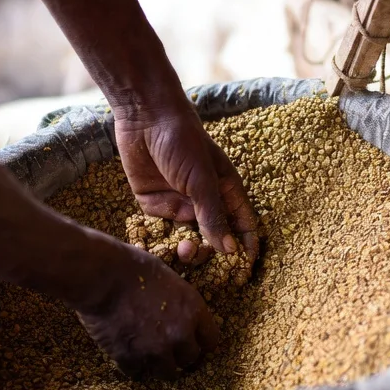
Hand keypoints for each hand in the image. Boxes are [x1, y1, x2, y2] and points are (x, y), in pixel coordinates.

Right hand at [75, 239, 219, 378]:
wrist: (103, 276)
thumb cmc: (134, 267)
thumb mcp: (170, 279)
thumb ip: (179, 303)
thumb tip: (179, 313)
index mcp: (193, 311)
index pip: (210, 340)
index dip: (200, 342)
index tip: (192, 343)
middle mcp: (179, 334)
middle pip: (189, 359)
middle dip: (179, 355)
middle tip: (166, 349)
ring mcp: (155, 350)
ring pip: (166, 373)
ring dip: (158, 365)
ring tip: (147, 355)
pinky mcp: (130, 358)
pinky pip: (136, 372)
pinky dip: (131, 364)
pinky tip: (125, 353)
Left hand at [113, 98, 259, 263]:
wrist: (143, 118)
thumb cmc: (183, 143)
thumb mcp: (202, 180)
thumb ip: (214, 216)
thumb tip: (230, 251)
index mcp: (225, 191)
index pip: (242, 225)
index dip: (245, 247)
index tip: (244, 271)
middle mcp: (203, 200)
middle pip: (213, 238)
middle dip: (211, 253)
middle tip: (204, 257)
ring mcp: (178, 203)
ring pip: (186, 238)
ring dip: (187, 250)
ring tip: (184, 251)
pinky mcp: (153, 203)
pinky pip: (158, 230)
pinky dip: (158, 242)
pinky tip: (157, 251)